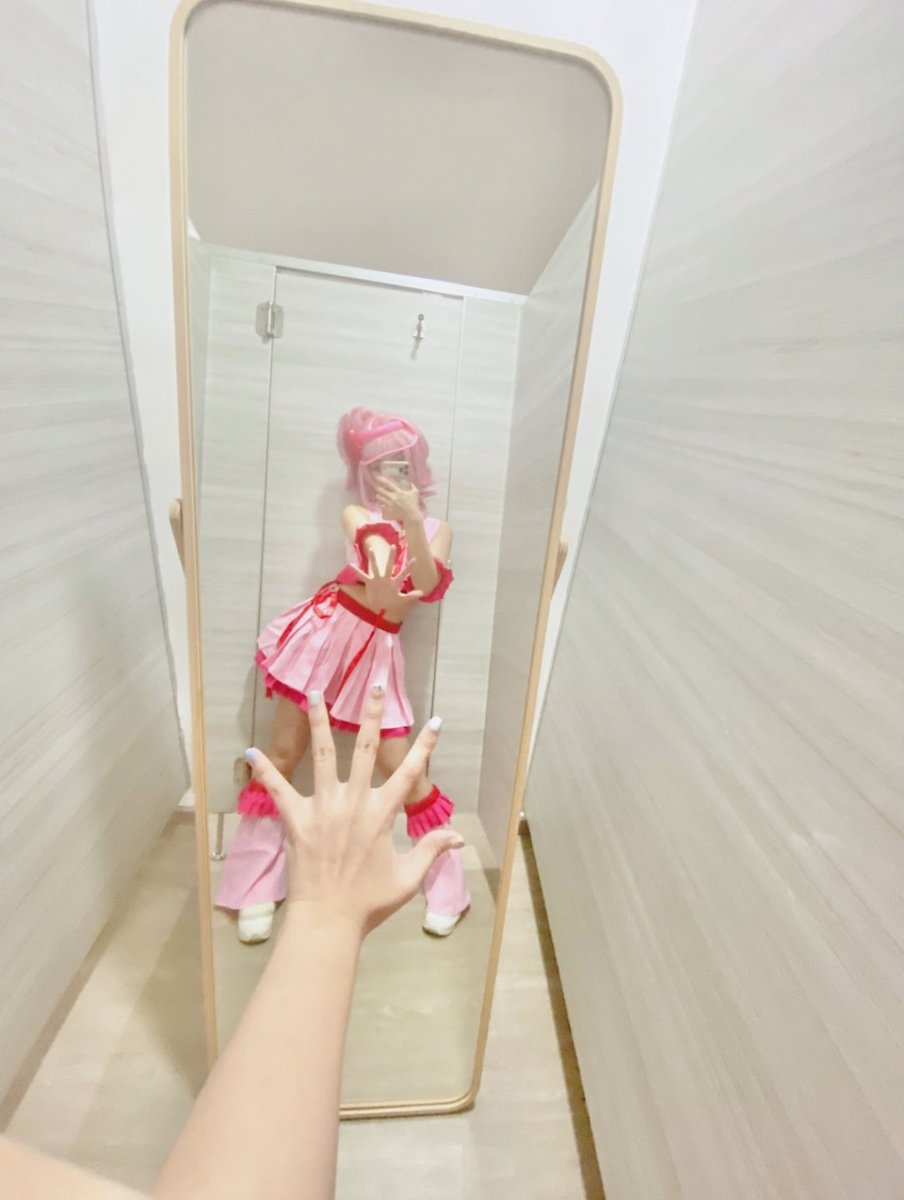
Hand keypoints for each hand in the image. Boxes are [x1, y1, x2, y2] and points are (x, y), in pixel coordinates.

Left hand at [245, 689, 462, 934]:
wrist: (328, 920)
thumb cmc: (369, 902)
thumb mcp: (407, 878)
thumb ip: (430, 851)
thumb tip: (457, 837)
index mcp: (382, 813)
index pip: (409, 772)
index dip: (425, 747)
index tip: (436, 722)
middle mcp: (354, 801)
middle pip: (365, 748)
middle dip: (372, 714)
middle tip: (376, 685)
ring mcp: (323, 806)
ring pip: (322, 754)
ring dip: (320, 721)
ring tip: (315, 693)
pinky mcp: (296, 818)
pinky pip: (277, 788)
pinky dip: (264, 769)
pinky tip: (250, 751)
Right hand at [353, 548, 422, 614]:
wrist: (379, 605)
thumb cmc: (391, 601)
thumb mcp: (401, 600)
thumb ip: (410, 596)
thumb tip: (422, 593)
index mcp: (394, 582)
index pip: (403, 573)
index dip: (409, 567)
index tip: (415, 559)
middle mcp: (386, 578)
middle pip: (389, 566)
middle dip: (391, 557)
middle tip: (394, 546)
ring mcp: (377, 579)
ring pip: (375, 567)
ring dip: (373, 559)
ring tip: (371, 550)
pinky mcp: (370, 582)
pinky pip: (363, 576)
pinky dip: (357, 572)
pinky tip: (351, 565)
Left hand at [375, 476, 420, 522]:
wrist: (411, 516)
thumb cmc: (414, 505)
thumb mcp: (415, 494)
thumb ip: (413, 487)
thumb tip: (411, 483)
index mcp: (399, 492)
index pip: (388, 484)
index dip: (382, 480)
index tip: (377, 477)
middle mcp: (393, 497)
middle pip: (381, 490)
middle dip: (379, 489)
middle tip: (379, 489)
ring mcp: (390, 504)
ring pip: (379, 498)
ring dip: (378, 496)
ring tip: (379, 496)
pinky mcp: (388, 510)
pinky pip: (380, 506)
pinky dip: (380, 504)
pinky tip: (381, 504)